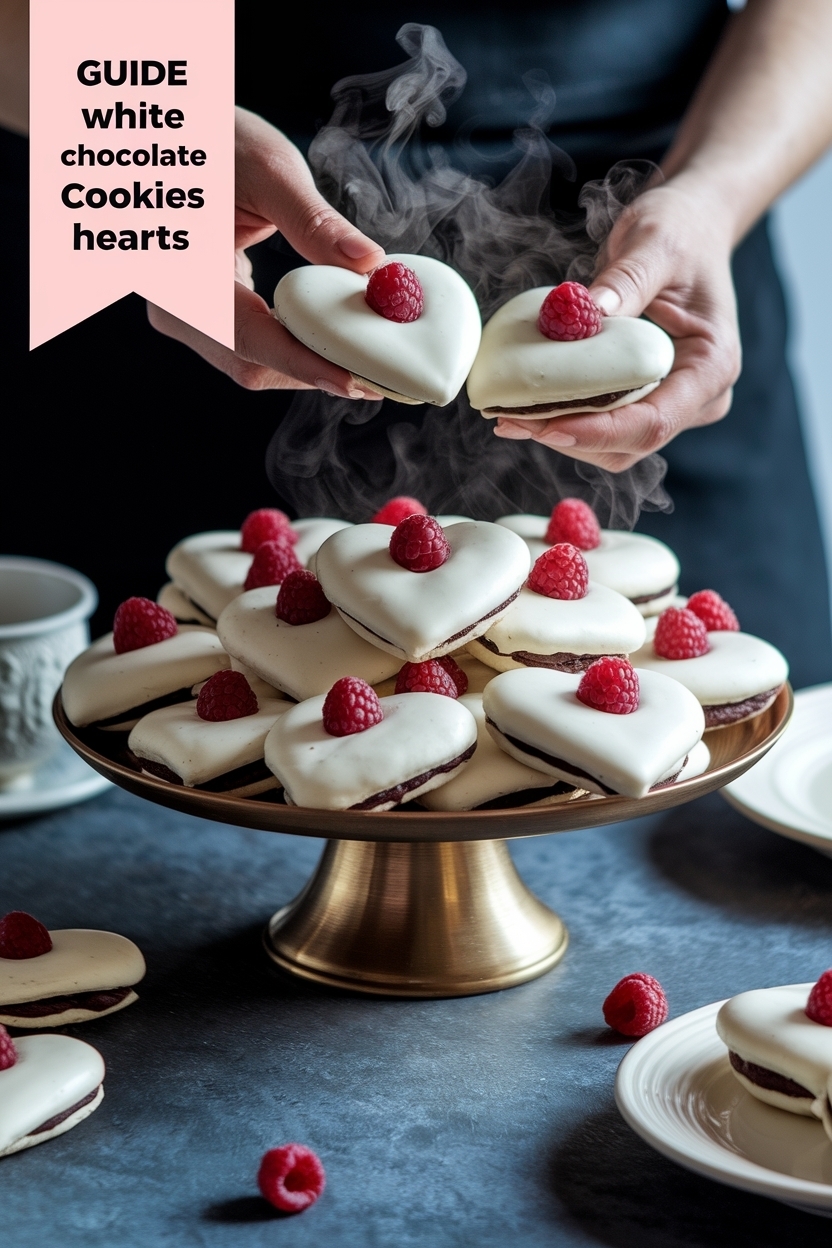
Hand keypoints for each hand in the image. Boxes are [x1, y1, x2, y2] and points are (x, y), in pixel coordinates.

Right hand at [147, 108, 385, 396]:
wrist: (178, 139)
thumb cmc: (214, 141)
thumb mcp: (267, 170)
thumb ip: (316, 222)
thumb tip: (370, 264)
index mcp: (180, 273)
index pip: (248, 337)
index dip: (303, 363)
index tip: (355, 380)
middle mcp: (177, 307)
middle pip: (253, 363)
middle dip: (317, 370)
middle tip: (380, 374)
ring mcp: (189, 316)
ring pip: (256, 362)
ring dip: (312, 361)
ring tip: (368, 357)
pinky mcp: (208, 314)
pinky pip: (255, 345)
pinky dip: (297, 345)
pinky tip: (337, 338)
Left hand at [493, 180, 741, 471]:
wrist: (687, 231)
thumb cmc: (681, 232)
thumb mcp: (656, 244)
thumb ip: (626, 280)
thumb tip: (584, 312)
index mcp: (712, 366)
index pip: (655, 421)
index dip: (599, 431)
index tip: (547, 424)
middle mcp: (697, 397)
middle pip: (629, 443)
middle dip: (569, 436)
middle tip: (510, 419)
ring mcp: (671, 403)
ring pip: (612, 446)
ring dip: (560, 433)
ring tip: (509, 414)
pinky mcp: (643, 400)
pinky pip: (602, 426)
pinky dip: (564, 419)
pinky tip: (526, 405)